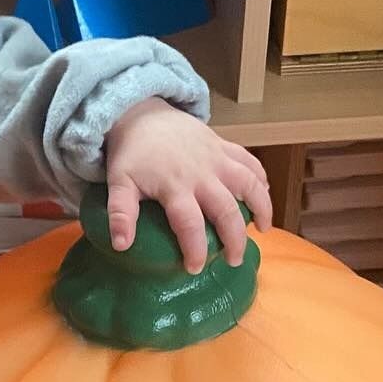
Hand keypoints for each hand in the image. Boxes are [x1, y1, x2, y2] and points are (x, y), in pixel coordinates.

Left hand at [104, 98, 271, 272]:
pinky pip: (250, 162)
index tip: (195, 268)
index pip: (189, 224)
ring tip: (264, 229)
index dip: (195, 249)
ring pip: (249, 184)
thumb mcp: (118, 182)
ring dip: (262, 207)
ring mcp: (216, 158)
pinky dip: (261, 178)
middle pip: (227, 210)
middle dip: (234, 240)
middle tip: (233, 260)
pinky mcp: (224, 146)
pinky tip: (264, 193)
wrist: (142, 112)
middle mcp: (202, 174)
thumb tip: (121, 246)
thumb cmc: (131, 154)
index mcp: (175, 186)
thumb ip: (121, 213)